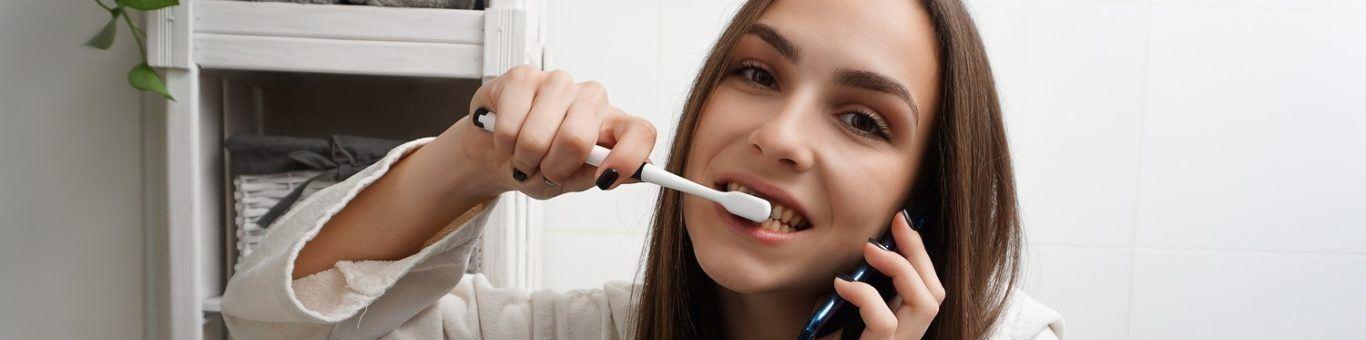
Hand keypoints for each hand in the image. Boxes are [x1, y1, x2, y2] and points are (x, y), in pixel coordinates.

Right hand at [443, 65, 657, 199]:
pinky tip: (506, 137)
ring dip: (523, 158)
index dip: (628, 157)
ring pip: (538, 136)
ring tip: (522, 156)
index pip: (640, 132)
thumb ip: (600, 175)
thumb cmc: (540, 165)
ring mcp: (559, 83)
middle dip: (552, 167)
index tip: (606, 180)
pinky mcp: (524, 76)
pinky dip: (503, 143)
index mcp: (612, 125)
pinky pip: (510, 125)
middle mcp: (591, 98)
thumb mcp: (570, 181)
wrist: (497, 153)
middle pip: (576, 138)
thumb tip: (643, 173)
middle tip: (543, 171)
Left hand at [831, 212, 945, 338]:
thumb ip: (846, 298)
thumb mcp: (832, 319)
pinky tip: (842, 285)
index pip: (927, 288)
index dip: (920, 253)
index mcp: (900, 328)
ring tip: (871, 251)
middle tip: (895, 225)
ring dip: (901, 268)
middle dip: (918, 252)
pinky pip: (885, 322)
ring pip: (926, 304)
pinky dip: (866, 296)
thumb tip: (847, 271)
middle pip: (935, 292)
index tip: (903, 220)